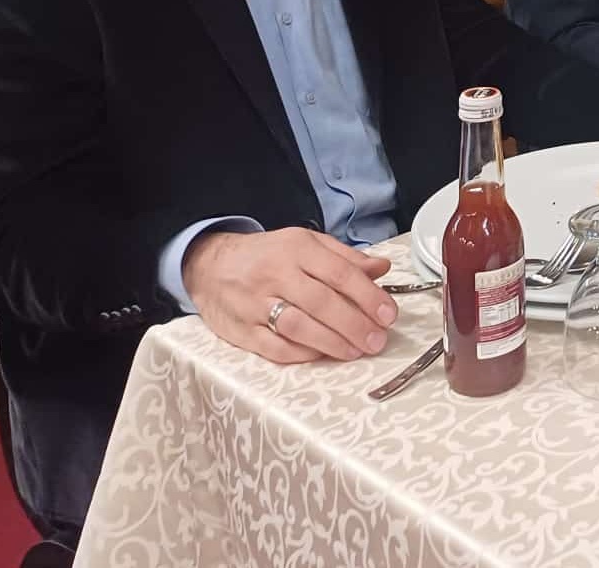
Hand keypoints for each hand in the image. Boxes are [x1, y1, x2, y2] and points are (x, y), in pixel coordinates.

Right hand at [182, 227, 395, 363]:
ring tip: (356, 351)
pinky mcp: (240, 331)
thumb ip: (345, 258)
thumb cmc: (267, 256)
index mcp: (296, 248)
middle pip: (321, 302)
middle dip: (354, 325)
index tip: (389, 315)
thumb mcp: (306, 244)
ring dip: (332, 343)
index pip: (339, 273)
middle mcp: (274, 274)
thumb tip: (382, 268)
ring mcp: (254, 304)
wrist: (209, 265)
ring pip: (298, 327)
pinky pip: (274, 348)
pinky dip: (301, 354)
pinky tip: (322, 356)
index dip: (368, 296)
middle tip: (378, 340)